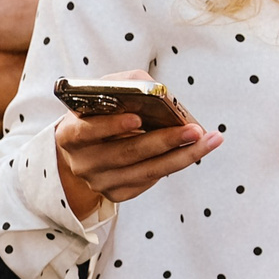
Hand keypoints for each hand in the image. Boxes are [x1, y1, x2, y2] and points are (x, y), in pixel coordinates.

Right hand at [55, 99, 220, 218]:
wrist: (85, 149)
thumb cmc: (97, 114)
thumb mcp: (100, 95)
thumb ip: (124, 85)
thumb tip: (155, 88)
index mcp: (70, 135)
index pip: (87, 131)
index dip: (111, 126)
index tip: (137, 118)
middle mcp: (82, 163)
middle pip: (126, 154)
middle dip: (164, 141)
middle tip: (194, 130)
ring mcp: (99, 182)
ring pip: (145, 172)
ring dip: (181, 156)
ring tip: (208, 140)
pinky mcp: (116, 194)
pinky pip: (150, 182)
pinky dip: (174, 165)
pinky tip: (192, 152)